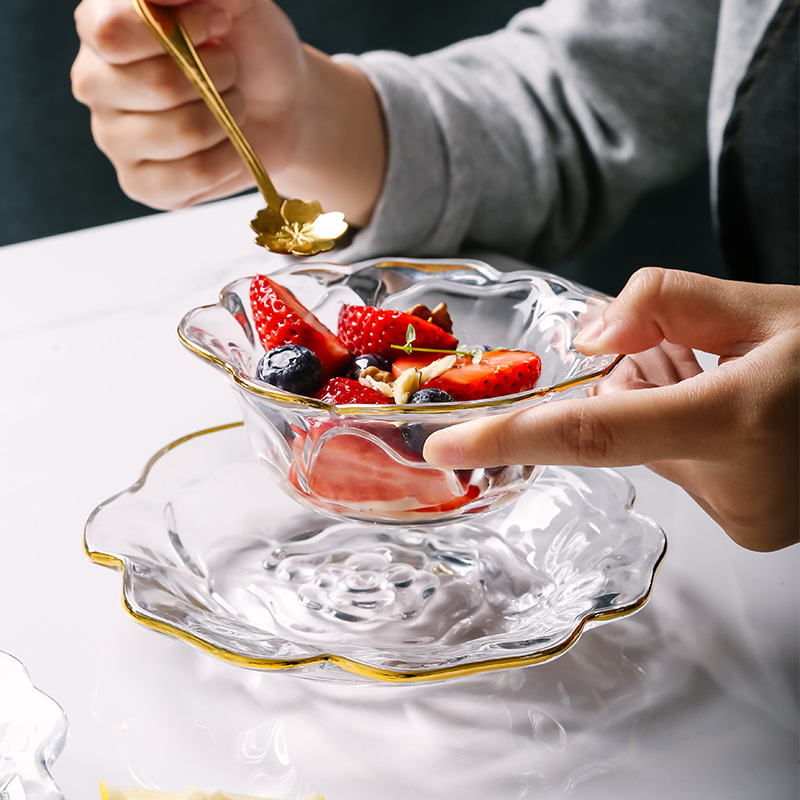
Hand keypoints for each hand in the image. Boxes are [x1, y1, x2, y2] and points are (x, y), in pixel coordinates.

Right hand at [71, 0, 384, 223]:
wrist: (283, 106)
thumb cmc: (250, 46)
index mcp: (100, 26)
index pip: (112, 34)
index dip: (177, 32)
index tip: (216, 24)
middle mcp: (96, 83)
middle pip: (157, 87)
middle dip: (217, 77)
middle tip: (230, 70)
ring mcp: (114, 138)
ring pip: (181, 134)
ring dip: (227, 118)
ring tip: (232, 104)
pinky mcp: (141, 183)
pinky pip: (191, 176)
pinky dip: (229, 159)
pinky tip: (231, 145)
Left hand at [424, 268, 799, 550]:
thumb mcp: (765, 304)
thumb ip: (663, 302)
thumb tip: (586, 338)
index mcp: (737, 420)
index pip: (592, 433)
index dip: (507, 436)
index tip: (441, 447)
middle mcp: (735, 486)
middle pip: (618, 424)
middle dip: (635, 384)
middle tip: (697, 357)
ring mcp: (742, 518)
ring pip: (645, 445)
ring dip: (663, 407)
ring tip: (729, 383)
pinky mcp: (746, 528)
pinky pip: (676, 467)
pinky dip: (684, 434)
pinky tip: (731, 412)